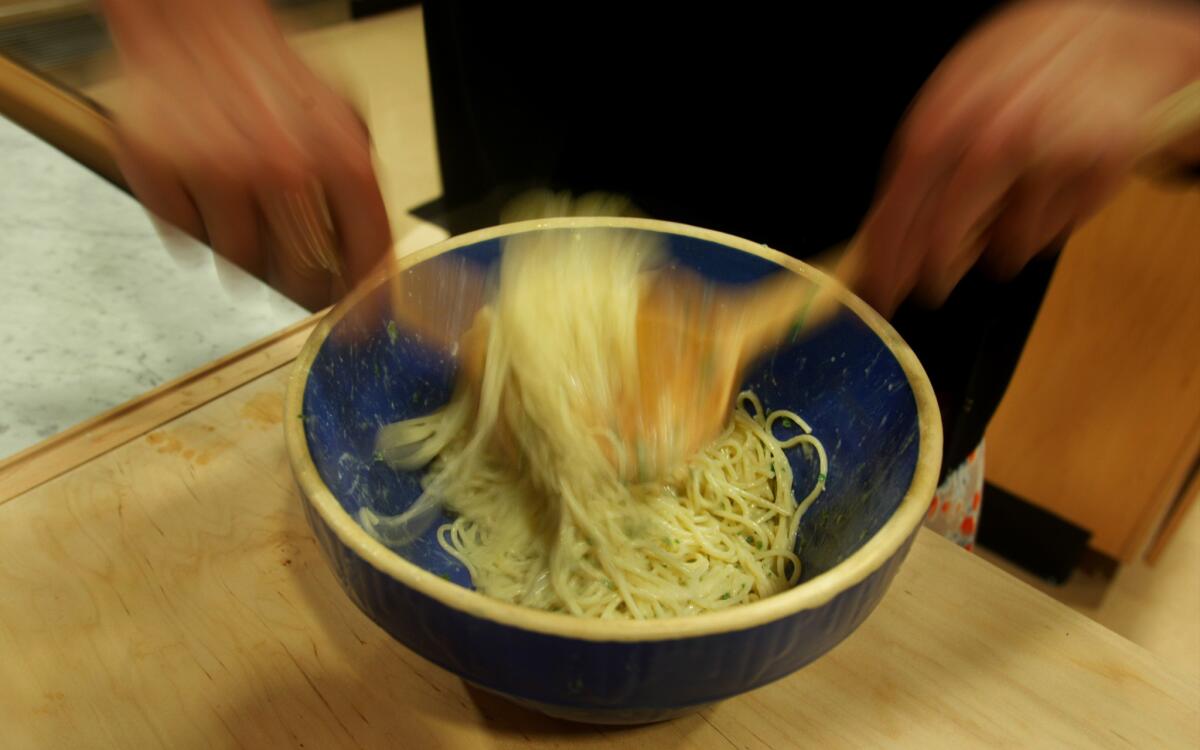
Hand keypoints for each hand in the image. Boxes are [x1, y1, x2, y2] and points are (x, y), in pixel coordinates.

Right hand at [102, 0, 391, 308]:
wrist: (194, 21)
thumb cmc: (269, 73)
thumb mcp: (342, 123)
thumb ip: (359, 192)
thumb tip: (371, 263)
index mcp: (339, 157)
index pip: (366, 258)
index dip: (366, 303)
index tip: (363, 327)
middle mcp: (281, 170)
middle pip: (300, 276)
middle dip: (300, 277)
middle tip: (291, 259)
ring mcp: (216, 173)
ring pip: (239, 265)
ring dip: (243, 248)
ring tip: (241, 202)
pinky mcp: (160, 173)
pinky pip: (184, 237)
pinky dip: (195, 224)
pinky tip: (203, 186)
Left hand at [859, 0, 1199, 314]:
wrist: (1121, 32)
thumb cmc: (1034, 67)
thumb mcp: (966, 93)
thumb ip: (929, 157)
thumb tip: (890, 234)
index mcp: (950, 107)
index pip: (902, 195)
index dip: (887, 251)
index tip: (878, 289)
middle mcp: (996, 129)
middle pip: (945, 232)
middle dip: (932, 272)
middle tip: (931, 289)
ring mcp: (1051, 148)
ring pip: (1006, 244)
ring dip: (1002, 246)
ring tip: (1015, 207)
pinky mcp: (1102, 164)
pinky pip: (1056, 231)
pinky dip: (1048, 225)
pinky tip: (1054, 190)